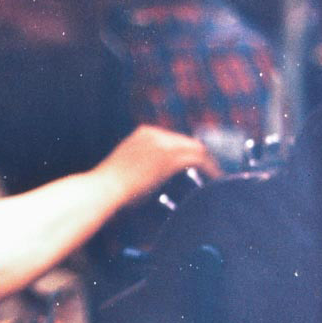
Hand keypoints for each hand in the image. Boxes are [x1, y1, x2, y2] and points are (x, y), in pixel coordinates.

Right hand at [97, 125, 221, 209]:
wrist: (104, 189)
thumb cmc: (111, 188)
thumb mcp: (129, 168)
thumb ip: (146, 165)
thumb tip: (160, 175)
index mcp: (143, 134)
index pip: (175, 140)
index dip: (188, 152)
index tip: (197, 164)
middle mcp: (155, 133)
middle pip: (187, 142)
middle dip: (201, 155)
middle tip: (213, 170)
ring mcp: (163, 142)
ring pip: (196, 148)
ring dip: (209, 162)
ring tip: (217, 174)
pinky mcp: (170, 156)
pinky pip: (199, 159)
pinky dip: (210, 168)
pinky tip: (216, 178)